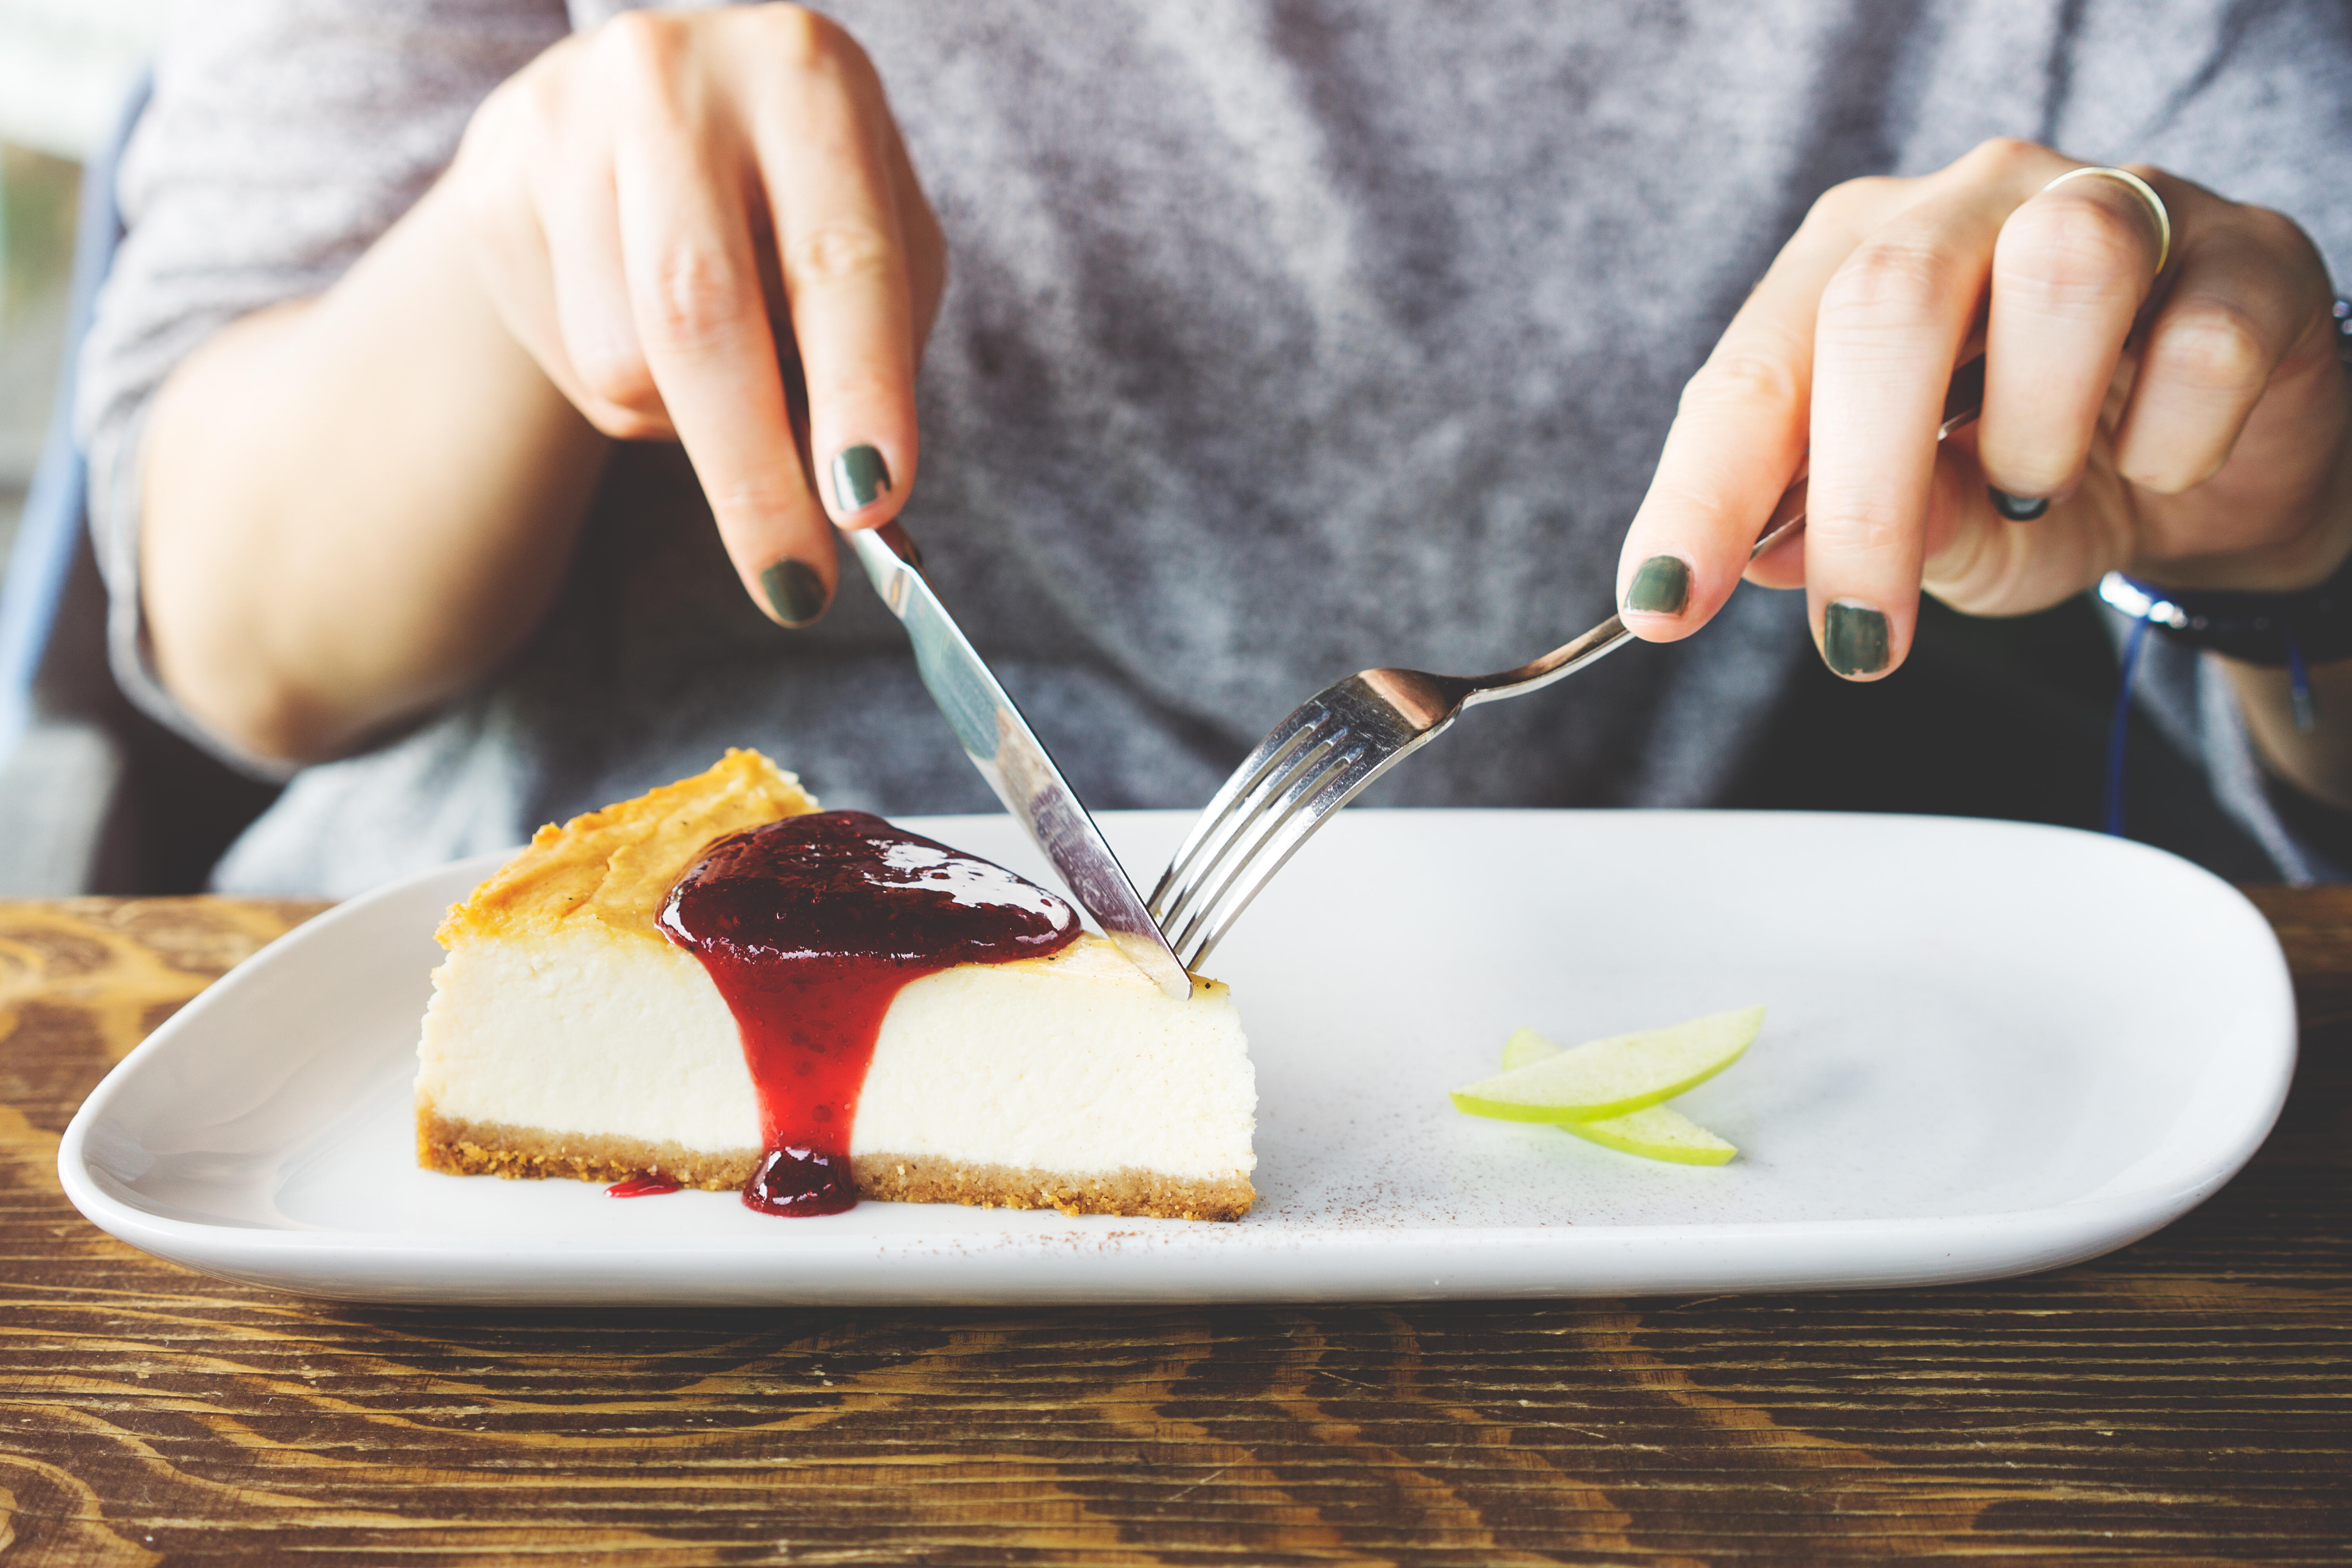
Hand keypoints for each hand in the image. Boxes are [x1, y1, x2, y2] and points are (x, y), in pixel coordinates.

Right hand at [450, 3, 944, 625]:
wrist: (649, 112)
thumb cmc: (794, 195)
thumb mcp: (872, 240)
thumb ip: (878, 359)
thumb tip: (858, 508)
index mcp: (803, 76)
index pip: (836, 259)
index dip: (858, 390)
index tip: (870, 501)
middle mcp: (673, 80)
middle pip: (700, 316)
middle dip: (753, 476)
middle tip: (793, 585)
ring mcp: (563, 127)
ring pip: (623, 361)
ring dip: (690, 426)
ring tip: (723, 373)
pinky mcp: (493, 191)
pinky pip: (572, 362)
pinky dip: (632, 399)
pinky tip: (649, 330)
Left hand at [1615, 137, 2350, 678]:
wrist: (2208, 471)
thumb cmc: (2038, 484)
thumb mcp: (1931, 531)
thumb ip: (1850, 529)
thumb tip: (1773, 554)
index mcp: (1855, 260)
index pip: (1752, 369)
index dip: (1704, 491)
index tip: (1666, 604)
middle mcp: (1969, 204)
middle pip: (1886, 302)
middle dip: (1861, 491)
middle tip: (1859, 634)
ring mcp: (2116, 205)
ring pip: (2060, 271)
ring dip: (2034, 431)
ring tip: (2039, 489)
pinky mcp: (2246, 253)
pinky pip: (2204, 339)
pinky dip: (2172, 442)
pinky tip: (2157, 462)